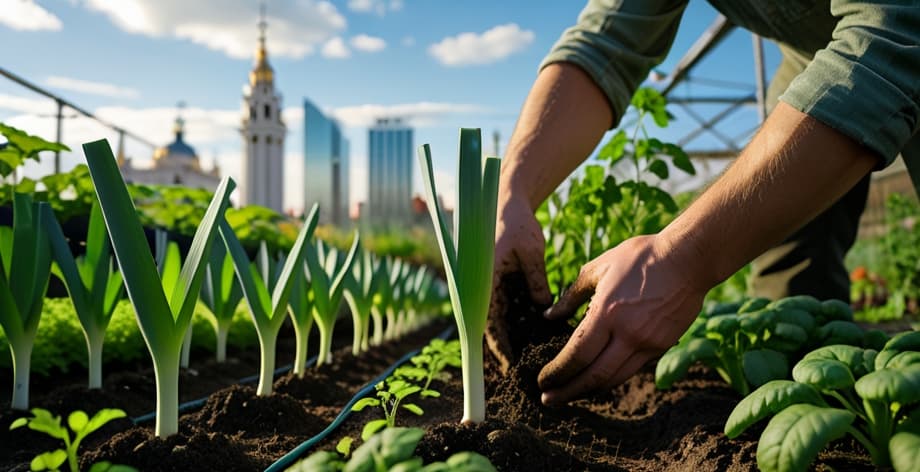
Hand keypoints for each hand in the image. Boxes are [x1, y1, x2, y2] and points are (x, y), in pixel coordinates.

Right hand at [485, 193, 552, 371]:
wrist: (506, 204)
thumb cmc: (516, 224)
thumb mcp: (532, 252)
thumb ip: (536, 280)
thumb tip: (543, 308)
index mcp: (484, 281)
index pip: (489, 323)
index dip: (500, 347)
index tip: (511, 366)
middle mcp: (483, 287)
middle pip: (493, 327)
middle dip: (507, 348)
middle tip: (524, 370)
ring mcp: (490, 286)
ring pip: (501, 320)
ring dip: (514, 336)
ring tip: (533, 356)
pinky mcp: (499, 284)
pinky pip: (508, 307)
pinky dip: (519, 319)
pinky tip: (537, 332)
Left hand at [537, 235, 706, 404]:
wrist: (688, 259)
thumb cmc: (641, 257)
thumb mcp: (599, 268)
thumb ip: (571, 296)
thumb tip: (548, 316)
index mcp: (607, 313)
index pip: (576, 356)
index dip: (557, 373)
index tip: (542, 381)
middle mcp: (628, 334)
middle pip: (593, 377)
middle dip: (567, 392)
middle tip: (547, 399)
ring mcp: (648, 343)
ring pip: (614, 379)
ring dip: (589, 390)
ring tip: (569, 392)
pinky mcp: (662, 346)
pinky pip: (632, 369)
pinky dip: (611, 377)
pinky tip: (598, 377)